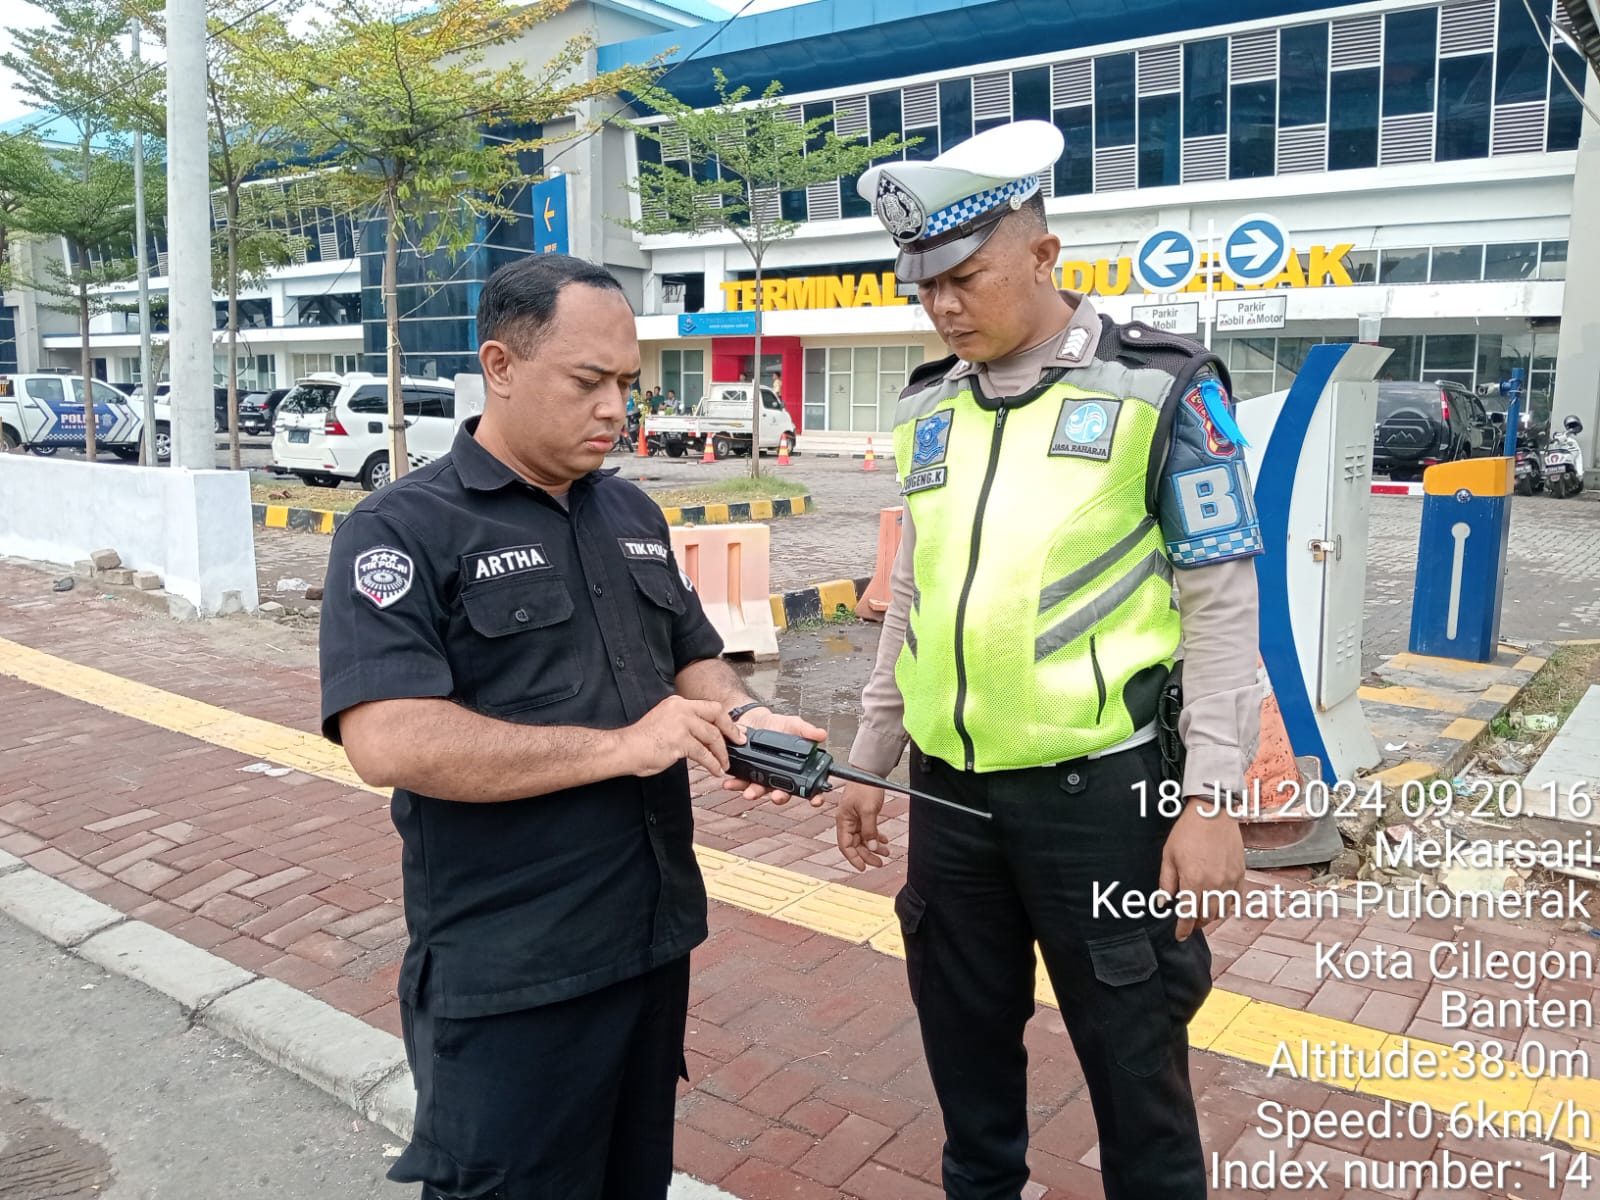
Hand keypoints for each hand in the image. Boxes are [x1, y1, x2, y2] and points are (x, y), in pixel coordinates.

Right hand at [624, 696, 742, 778]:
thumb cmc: (642, 741)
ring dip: (722, 753)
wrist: (625, 749)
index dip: (725, 720)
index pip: (709, 707)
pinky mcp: (679, 741)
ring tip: (725, 764)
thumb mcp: (665, 722)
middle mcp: (681, 709)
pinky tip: (715, 770)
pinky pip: (704, 754)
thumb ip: (685, 724)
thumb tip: (706, 735)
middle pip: (716, 715)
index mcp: (678, 703)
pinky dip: (713, 763)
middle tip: (739, 742)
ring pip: (712, 736)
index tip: (734, 730)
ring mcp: (680, 724)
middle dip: (731, 730)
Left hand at [719, 707, 827, 805]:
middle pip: (783, 793)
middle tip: (777, 796)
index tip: (815, 800)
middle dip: (780, 797)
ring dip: (755, 793)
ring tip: (749, 793)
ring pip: (760, 791)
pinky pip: (741, 782)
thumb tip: (822, 734)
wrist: (754, 718)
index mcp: (796, 769)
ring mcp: (762, 777)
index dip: (814, 796)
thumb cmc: (777, 725)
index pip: (809, 787)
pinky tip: (729, 783)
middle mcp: (780, 777)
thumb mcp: (793, 725)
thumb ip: (806, 730)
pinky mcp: (745, 773)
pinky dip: (735, 784)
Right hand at [835, 781, 887, 870]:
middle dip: (867, 855)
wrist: (870, 772)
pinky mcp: (863, 814)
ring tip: (886, 853)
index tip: (863, 868)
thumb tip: (871, 846)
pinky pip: (868, 830)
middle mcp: (848, 821)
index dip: (853, 858)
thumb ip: (870, 830)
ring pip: (863, 838)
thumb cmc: (865, 787)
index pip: (845, 845)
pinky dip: (876, 836)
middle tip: (880, 863)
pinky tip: (884, 840)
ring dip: (873, 847)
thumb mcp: (868, 810)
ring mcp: (855, 818)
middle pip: (855, 844)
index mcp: (843, 821)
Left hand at [1159, 798, 1244, 940]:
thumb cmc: (1187, 832)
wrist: (1213, 813)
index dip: (1183, 929)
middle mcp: (1214, 885)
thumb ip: (1166, 882)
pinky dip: (1226, 906)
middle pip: (1206, 916)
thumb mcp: (1169, 856)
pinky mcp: (1240, 874)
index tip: (1179, 936)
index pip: (1188, 915)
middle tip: (1188, 923)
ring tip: (1201, 913)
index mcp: (1193, 881)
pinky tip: (1217, 902)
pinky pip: (1235, 900)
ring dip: (1210, 916)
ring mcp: (1230, 881)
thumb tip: (1163, 903)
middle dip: (1195, 923)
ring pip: (1221, 911)